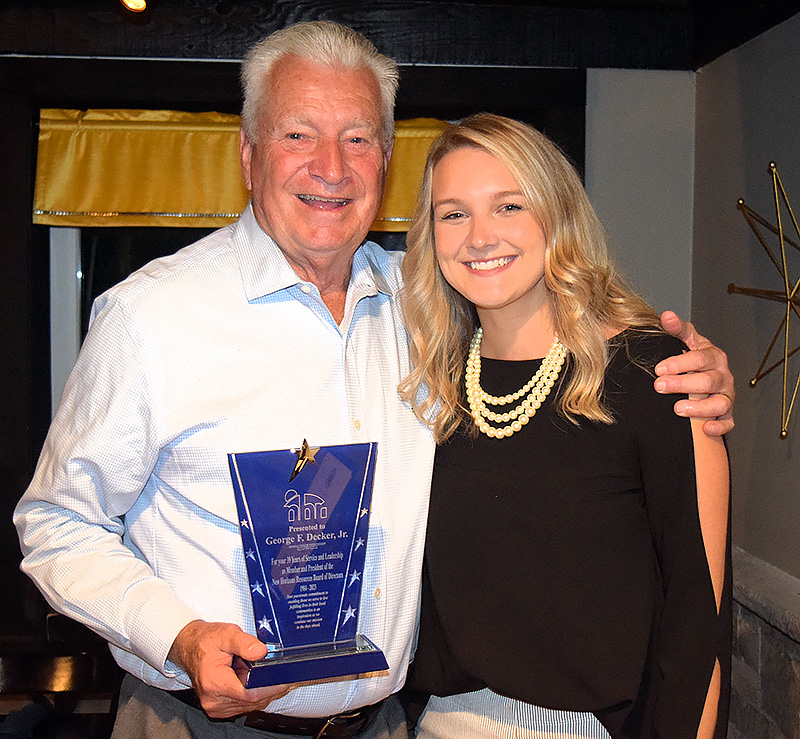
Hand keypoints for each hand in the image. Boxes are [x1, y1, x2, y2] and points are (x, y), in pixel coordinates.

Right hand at [168, 620, 291, 717]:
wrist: (189, 647)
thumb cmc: (205, 640)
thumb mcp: (226, 633)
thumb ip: (244, 642)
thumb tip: (261, 651)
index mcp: (214, 683)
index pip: (250, 694)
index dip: (271, 687)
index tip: (285, 678)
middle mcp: (214, 700)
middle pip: (253, 701)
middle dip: (271, 688)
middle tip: (286, 674)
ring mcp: (216, 706)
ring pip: (250, 705)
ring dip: (263, 691)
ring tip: (272, 674)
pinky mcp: (219, 708)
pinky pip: (244, 705)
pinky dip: (255, 694)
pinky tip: (260, 681)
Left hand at [654, 310, 733, 436]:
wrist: (704, 376)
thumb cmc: (693, 359)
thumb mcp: (686, 341)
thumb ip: (677, 329)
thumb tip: (666, 316)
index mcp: (713, 357)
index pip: (699, 358)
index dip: (680, 363)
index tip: (658, 368)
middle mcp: (723, 376)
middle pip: (707, 381)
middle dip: (682, 384)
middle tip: (659, 386)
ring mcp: (726, 396)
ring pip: (719, 403)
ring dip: (699, 408)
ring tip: (677, 408)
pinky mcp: (727, 414)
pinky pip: (728, 422)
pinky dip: (719, 426)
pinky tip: (706, 428)